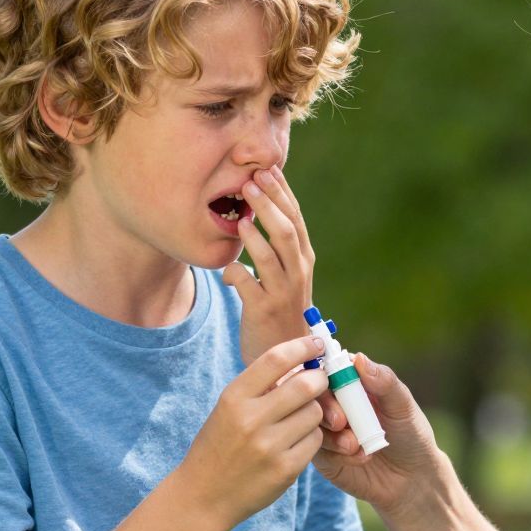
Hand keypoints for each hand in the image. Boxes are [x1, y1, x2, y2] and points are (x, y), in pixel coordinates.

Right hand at [175, 335, 331, 529]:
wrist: (203, 496)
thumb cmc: (219, 445)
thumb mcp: (228, 409)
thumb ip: (260, 386)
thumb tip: (301, 360)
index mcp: (233, 397)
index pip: (276, 359)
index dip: (302, 346)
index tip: (316, 343)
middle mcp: (250, 419)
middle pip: (306, 384)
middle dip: (319, 379)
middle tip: (319, 381)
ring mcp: (269, 446)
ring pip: (315, 413)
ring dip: (314, 412)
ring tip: (299, 419)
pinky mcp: (285, 470)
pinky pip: (315, 442)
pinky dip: (312, 439)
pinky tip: (296, 443)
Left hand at [222, 163, 347, 432]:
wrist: (289, 361)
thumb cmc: (281, 314)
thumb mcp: (284, 277)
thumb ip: (274, 246)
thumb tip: (256, 209)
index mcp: (303, 261)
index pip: (296, 219)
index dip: (283, 194)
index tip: (268, 169)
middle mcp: (298, 275)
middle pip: (287, 232)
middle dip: (271, 204)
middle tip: (252, 181)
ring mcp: (283, 294)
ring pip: (272, 256)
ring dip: (256, 233)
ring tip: (242, 214)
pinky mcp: (262, 312)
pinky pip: (248, 285)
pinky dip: (237, 271)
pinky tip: (227, 264)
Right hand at [310, 352, 451, 517]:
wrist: (412, 478)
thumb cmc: (410, 434)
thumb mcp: (402, 405)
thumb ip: (384, 381)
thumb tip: (359, 358)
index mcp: (351, 382)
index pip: (328, 368)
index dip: (325, 374)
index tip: (331, 384)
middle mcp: (334, 402)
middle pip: (311, 394)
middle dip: (325, 406)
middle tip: (341, 422)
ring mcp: (326, 429)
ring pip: (309, 423)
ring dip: (332, 434)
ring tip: (356, 445)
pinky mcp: (323, 455)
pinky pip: (317, 449)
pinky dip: (337, 453)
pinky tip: (360, 458)